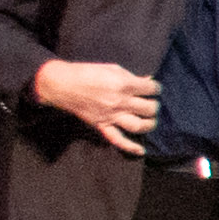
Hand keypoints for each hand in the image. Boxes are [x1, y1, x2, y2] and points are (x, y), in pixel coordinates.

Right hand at [35, 57, 157, 156]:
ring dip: (149, 125)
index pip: (151, 89)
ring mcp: (111, 115)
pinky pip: (118, 140)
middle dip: (154, 106)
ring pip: (138, 125)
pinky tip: (141, 151)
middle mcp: (120, 101)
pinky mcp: (102, 125)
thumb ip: (131, 76)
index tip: (153, 88)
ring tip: (151, 121)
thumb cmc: (87, 72)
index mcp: (123, 84)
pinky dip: (130, 147)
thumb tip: (148, 80)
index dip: (155, 88)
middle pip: (149, 108)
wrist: (63, 84)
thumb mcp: (112, 68)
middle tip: (151, 104)